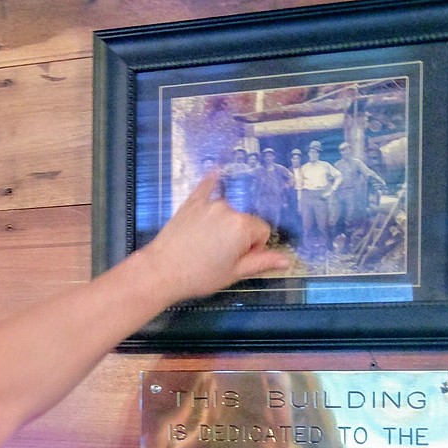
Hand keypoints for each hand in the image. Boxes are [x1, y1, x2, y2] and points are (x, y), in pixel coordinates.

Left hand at [139, 172, 295, 302]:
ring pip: (229, 210)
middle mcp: (228, 208)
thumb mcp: (234, 273)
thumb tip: (286, 260)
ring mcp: (209, 203)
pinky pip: (207, 187)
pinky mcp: (192, 202)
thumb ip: (262, 262)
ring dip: (225, 223)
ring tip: (208, 243)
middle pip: (246, 220)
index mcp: (242, 226)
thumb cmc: (198, 275)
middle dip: (240, 236)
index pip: (262, 231)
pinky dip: (212, 182)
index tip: (239, 259)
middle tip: (222, 255)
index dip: (254, 247)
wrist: (161, 271)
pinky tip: (217, 172)